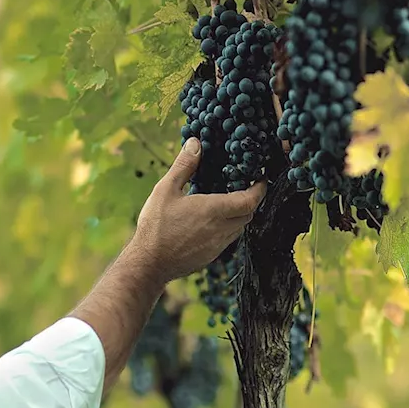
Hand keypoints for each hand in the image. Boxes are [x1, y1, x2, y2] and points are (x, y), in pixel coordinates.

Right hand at [131, 137, 266, 281]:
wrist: (148, 264)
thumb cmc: (156, 226)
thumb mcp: (165, 190)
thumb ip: (184, 166)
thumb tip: (196, 143)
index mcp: (214, 210)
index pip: (251, 200)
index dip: (260, 188)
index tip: (260, 178)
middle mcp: (221, 229)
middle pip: (249, 214)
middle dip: (250, 200)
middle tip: (244, 186)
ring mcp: (218, 246)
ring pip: (239, 228)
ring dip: (239, 215)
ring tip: (227, 202)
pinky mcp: (211, 256)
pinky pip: (228, 239)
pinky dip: (227, 227)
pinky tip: (211, 222)